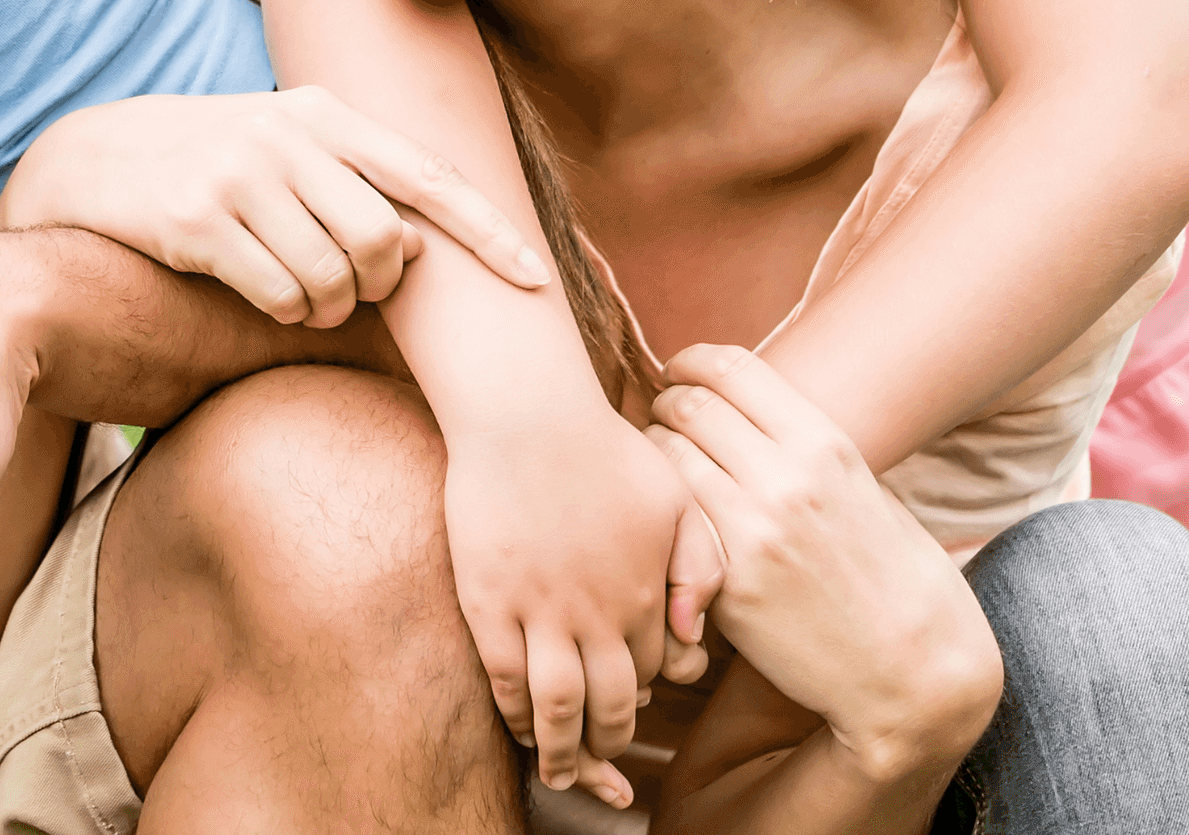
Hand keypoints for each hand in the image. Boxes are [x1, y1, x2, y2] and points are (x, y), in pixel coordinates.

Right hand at [0, 88, 550, 326]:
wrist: (92, 161)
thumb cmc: (211, 165)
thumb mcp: (285, 147)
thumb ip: (352, 179)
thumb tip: (420, 248)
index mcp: (323, 112)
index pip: (427, 175)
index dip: (487, 233)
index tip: (536, 281)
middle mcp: (286, 133)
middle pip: (384, 243)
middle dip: (379, 289)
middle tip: (351, 294)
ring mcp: (240, 173)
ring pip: (333, 280)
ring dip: (326, 309)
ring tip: (297, 293)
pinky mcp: (198, 219)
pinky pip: (279, 295)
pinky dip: (283, 310)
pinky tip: (258, 290)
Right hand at [440, 398, 682, 806]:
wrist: (527, 414)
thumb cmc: (603, 447)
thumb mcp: (675, 499)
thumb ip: (699, 567)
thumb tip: (692, 639)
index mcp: (647, 593)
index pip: (656, 671)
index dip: (648, 694)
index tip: (637, 706)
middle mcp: (599, 615)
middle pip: (612, 707)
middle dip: (610, 748)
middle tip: (605, 771)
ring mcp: (540, 612)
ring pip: (558, 710)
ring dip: (563, 754)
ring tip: (561, 775)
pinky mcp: (489, 602)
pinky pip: (506, 680)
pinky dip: (516, 714)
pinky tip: (520, 725)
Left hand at [646, 345, 1002, 778]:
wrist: (915, 670)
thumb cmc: (896, 579)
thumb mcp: (864, 490)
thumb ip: (805, 450)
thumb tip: (747, 413)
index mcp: (826, 445)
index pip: (731, 368)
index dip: (691, 362)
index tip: (678, 372)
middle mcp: (788, 478)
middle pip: (689, 405)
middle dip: (665, 405)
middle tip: (659, 420)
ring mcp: (754, 531)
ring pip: (666, 458)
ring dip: (652, 455)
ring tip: (656, 468)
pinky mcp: (729, 584)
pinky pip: (671, 523)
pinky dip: (660, 512)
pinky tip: (665, 520)